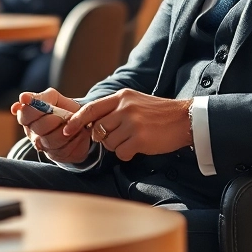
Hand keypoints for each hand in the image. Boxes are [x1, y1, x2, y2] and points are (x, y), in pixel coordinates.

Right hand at [10, 88, 91, 164]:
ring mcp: (44, 146)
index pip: (24, 115)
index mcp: (27, 117)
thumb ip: (39, 97)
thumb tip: (22, 98)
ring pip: (52, 140)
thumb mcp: (53, 98)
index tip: (48, 105)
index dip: (34, 110)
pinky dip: (75, 139)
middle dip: (55, 119)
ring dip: (67, 129)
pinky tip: (79, 132)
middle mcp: (32, 133)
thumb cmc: (62, 108)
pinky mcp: (57, 156)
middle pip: (39, 128)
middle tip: (66, 114)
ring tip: (74, 122)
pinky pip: (65, 150)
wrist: (80, 123)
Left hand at [63, 90, 190, 161]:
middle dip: (104, 138)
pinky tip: (140, 147)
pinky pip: (120, 153)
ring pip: (108, 143)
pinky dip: (127, 153)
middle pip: (98, 129)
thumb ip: (115, 109)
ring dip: (118, 146)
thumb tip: (92, 123)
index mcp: (121, 97)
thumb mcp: (135, 102)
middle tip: (121, 137)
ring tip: (134, 139)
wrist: (185, 119)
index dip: (76, 121)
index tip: (66, 130)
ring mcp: (132, 123)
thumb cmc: (159, 113)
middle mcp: (124, 108)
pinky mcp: (139, 138)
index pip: (91, 108)